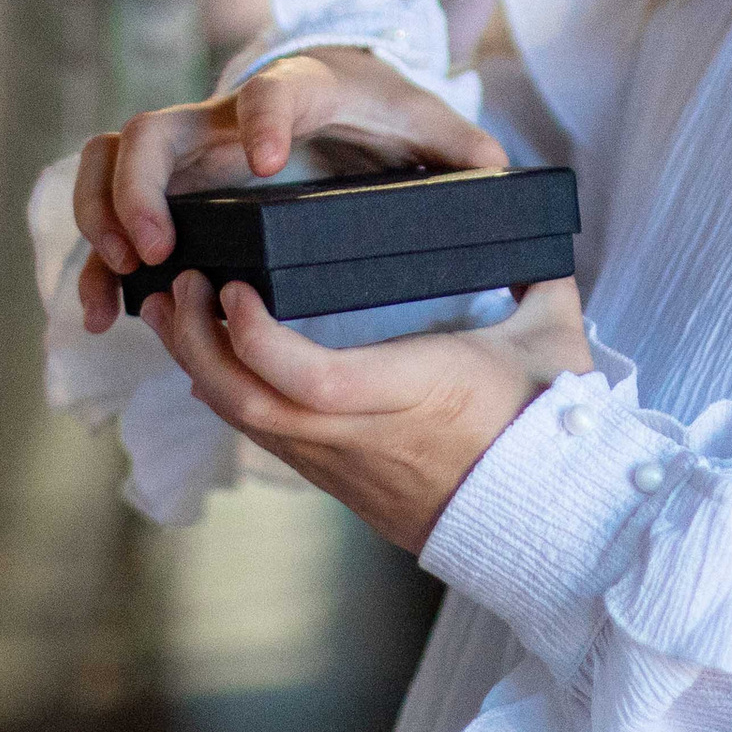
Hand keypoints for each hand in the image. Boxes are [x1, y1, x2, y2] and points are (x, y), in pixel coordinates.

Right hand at [72, 47, 507, 333]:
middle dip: (144, 184)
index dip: (266, 116)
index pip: (277, 90)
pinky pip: (113, 213)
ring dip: (103, 217)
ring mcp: (194, 150)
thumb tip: (499, 176)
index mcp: (306, 94)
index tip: (265, 160)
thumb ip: (465, 152)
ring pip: (114, 159)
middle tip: (161, 247)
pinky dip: (98, 262)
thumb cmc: (391, 118)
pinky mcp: (173, 190)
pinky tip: (105, 316)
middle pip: (159, 127)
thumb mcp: (434, 129)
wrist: (347, 100)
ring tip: (126, 275)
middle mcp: (232, 115)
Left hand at [142, 272, 593, 551]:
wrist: (554, 523)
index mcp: (416, 393)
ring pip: (247, 424)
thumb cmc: (554, 424)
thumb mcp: (554, 335)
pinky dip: (228, 394)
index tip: (233, 287)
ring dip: (200, 365)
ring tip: (177, 310)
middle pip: (251, 404)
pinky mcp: (340, 482)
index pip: (312, 381)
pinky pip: (266, 439)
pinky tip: (212, 358)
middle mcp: (366, 437)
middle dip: (199, 342)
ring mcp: (345, 466)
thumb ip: (536, 268)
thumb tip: (523, 208)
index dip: (258, 339)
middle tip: (182, 284)